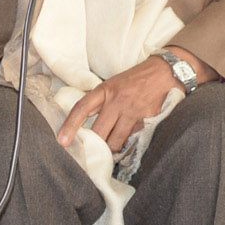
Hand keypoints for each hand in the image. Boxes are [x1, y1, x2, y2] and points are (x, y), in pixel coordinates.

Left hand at [56, 54, 198, 151]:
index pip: (82, 108)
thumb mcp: (112, 85)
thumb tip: (82, 123)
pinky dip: (129, 141)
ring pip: (116, 141)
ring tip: (112, 146)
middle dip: (95, 145)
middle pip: (99, 132)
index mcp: (105, 90)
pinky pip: (132, 139)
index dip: (70, 126)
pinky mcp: (147, 119)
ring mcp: (132, 111)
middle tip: (93, 151)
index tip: (62, 141)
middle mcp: (117, 101)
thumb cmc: (133, 81)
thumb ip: (98, 102)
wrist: (163, 73)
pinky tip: (130, 136)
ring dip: (112, 147)